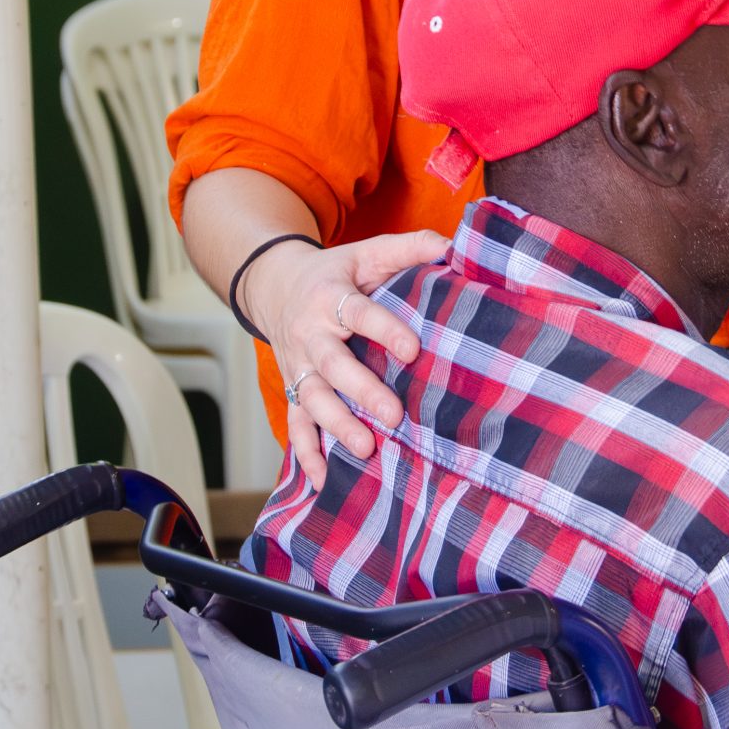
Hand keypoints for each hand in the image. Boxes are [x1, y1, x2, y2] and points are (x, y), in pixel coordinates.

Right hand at [245, 229, 444, 474]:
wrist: (274, 286)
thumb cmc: (335, 273)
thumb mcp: (367, 253)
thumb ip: (410, 248)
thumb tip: (455, 246)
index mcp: (330, 297)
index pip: (358, 313)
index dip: (385, 330)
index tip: (414, 350)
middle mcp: (310, 335)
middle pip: (333, 366)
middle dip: (361, 392)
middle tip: (393, 416)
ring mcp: (298, 367)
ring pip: (311, 400)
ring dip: (336, 427)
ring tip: (365, 449)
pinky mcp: (292, 390)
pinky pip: (295, 425)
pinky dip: (306, 455)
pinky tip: (324, 482)